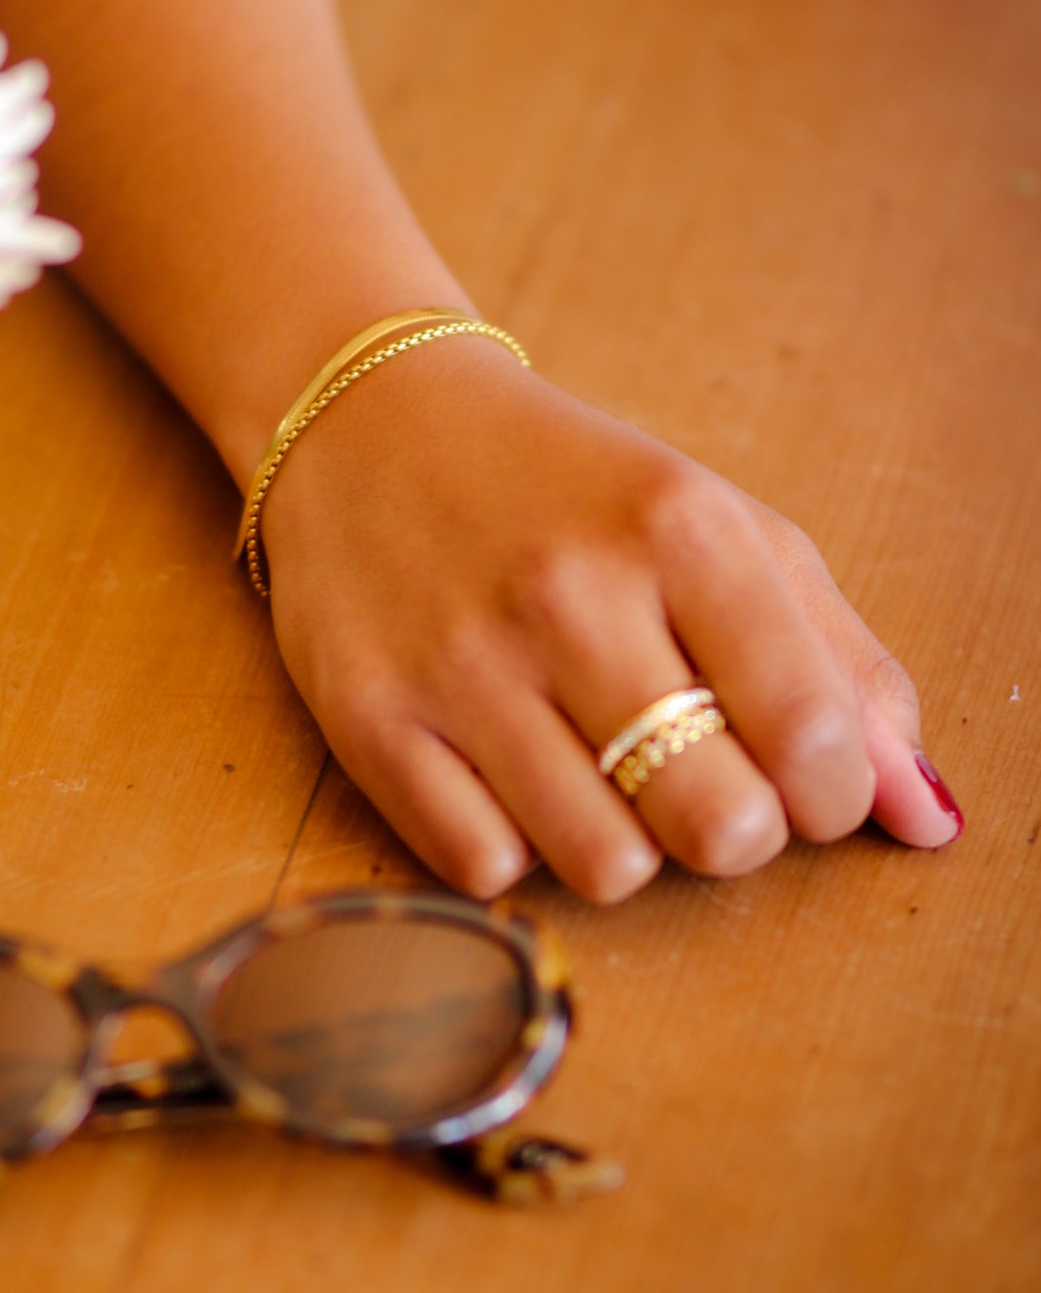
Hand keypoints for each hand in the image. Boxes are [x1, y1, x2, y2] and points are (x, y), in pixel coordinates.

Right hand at [259, 337, 962, 901]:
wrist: (365, 422)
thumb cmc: (565, 488)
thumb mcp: (720, 530)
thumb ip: (839, 664)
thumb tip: (926, 817)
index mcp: (678, 528)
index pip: (812, 736)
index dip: (831, 796)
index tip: (801, 780)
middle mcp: (568, 593)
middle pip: (719, 827)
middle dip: (734, 831)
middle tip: (701, 781)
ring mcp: (460, 663)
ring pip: (608, 868)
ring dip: (625, 844)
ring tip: (598, 770)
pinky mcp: (369, 718)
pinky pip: (489, 870)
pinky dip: (516, 846)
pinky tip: (508, 772)